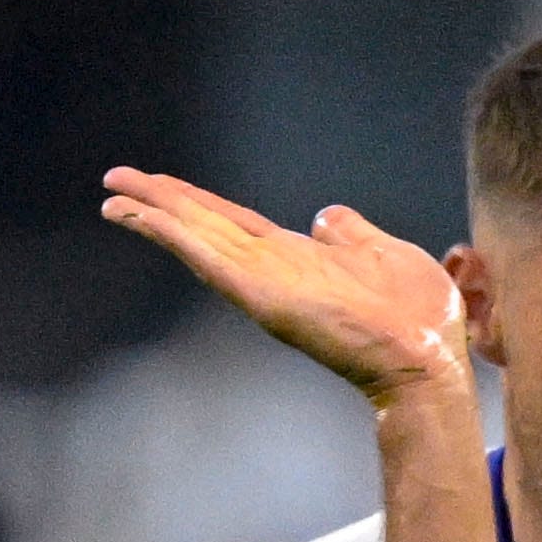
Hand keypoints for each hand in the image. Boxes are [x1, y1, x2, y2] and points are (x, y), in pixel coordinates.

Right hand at [100, 169, 472, 407]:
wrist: (428, 360)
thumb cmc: (419, 317)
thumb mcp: (386, 254)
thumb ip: (351, 234)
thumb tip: (325, 215)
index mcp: (299, 259)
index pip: (236, 224)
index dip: (199, 203)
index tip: (163, 185)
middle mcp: (274, 269)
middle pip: (205, 225)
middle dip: (160, 202)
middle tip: (114, 182)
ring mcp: (265, 283)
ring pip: (198, 238)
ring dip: (156, 215)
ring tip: (114, 196)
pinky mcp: (262, 296)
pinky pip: (209, 259)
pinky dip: (175, 237)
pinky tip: (143, 218)